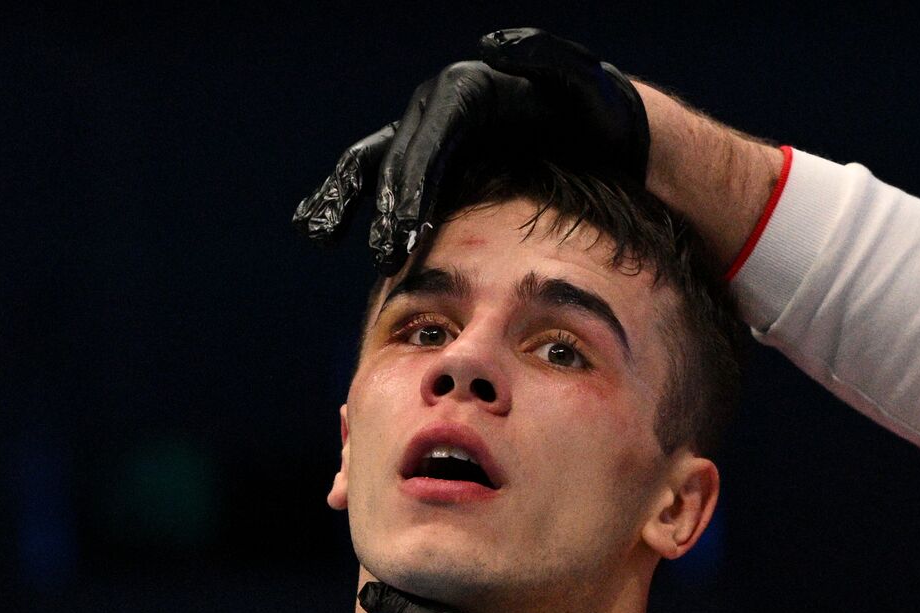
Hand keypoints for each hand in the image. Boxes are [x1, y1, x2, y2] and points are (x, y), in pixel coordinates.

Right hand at [291, 28, 649, 274]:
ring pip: (372, 163)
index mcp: (468, 89)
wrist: (600, 127)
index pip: (431, 142)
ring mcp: (430, 132)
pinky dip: (349, 201)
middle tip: (387, 261)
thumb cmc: (596, 108)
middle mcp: (439, 107)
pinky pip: (381, 179)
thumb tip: (494, 45)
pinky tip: (319, 227)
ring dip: (344, 200)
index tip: (410, 235)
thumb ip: (548, 57)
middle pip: (402, 160)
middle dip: (390, 212)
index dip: (416, 188)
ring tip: (319, 233)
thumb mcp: (585, 80)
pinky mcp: (430, 157)